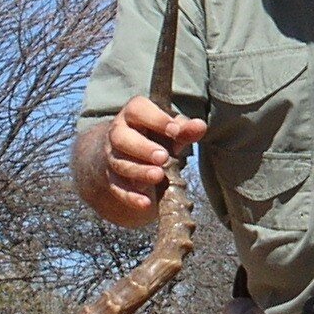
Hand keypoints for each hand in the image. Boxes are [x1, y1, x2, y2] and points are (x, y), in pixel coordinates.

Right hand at [100, 96, 207, 217]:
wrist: (127, 153)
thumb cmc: (155, 135)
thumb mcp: (170, 129)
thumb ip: (184, 128)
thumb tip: (200, 126)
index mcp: (132, 114)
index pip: (137, 110)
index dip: (155, 119)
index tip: (174, 131)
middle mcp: (118, 133)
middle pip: (121, 138)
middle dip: (142, 148)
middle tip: (163, 156)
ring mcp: (113, 157)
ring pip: (120, 164)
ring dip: (139, 171)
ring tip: (158, 176)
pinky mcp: (112, 179)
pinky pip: (118, 189)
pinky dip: (131, 197)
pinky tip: (146, 203)